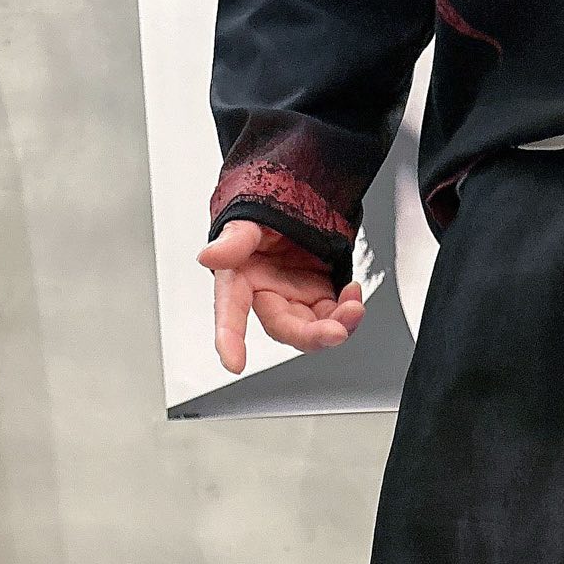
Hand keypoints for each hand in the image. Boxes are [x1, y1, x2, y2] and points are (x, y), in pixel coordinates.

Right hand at [197, 220, 365, 374]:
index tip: (234, 363)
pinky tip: (354, 294)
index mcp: (240, 279)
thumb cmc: (266, 213)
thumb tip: (209, 256)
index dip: (230, 338)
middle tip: (336, 332)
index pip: (231, 311)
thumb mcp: (250, 219)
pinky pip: (335, 316)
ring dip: (339, 326)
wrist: (297, 200)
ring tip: (354, 308)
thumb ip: (235, 240)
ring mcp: (295, 300)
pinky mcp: (319, 298)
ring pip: (314, 330)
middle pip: (286, 328)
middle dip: (312, 335)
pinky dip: (348, 311)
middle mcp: (267, 296)